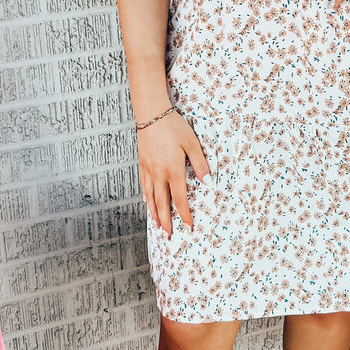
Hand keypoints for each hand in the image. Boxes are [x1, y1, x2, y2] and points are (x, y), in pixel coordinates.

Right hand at [137, 110, 211, 236]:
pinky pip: (144, 186)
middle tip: (167, 236)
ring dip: (154, 214)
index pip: (179, 198)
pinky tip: (148, 203)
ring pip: (150, 197)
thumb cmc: (173, 127)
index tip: (188, 226)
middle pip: (162, 203)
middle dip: (166, 221)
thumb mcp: (192, 143)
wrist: (151, 114)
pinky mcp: (142, 164)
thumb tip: (208, 183)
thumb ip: (200, 164)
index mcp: (173, 170)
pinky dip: (146, 198)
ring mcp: (148, 170)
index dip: (184, 214)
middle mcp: (159, 174)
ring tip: (157, 226)